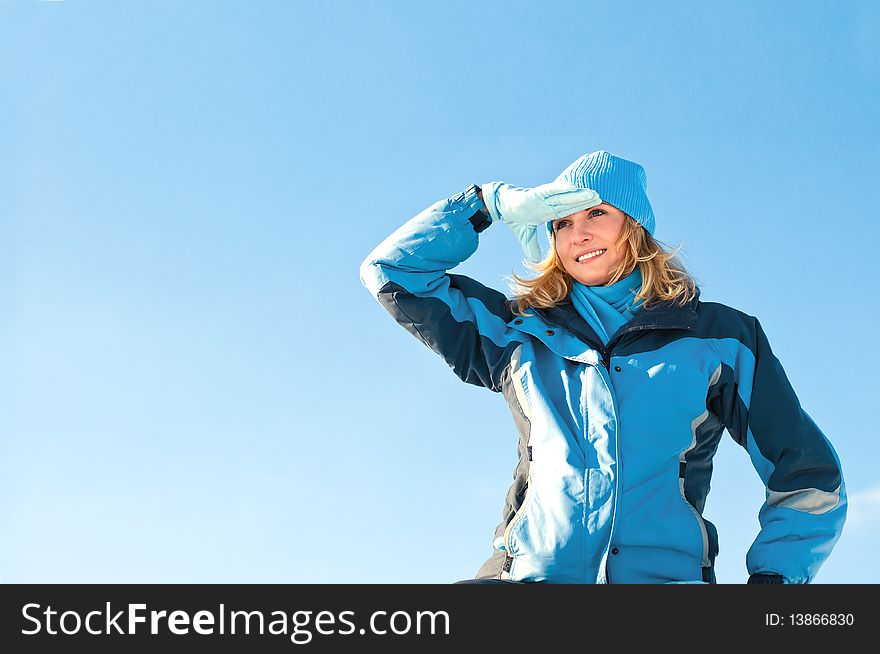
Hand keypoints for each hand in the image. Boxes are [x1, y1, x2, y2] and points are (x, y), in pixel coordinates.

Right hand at [481, 179, 600, 262]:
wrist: (502, 205)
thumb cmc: (514, 217)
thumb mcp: (525, 236)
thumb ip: (531, 247)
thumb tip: (535, 260)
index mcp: (548, 211)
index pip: (569, 211)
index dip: (582, 210)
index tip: (594, 211)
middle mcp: (549, 203)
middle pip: (571, 202)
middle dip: (586, 201)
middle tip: (602, 199)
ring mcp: (544, 198)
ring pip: (566, 196)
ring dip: (580, 195)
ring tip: (594, 193)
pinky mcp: (538, 194)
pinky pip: (553, 191)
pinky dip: (564, 190)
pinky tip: (576, 188)